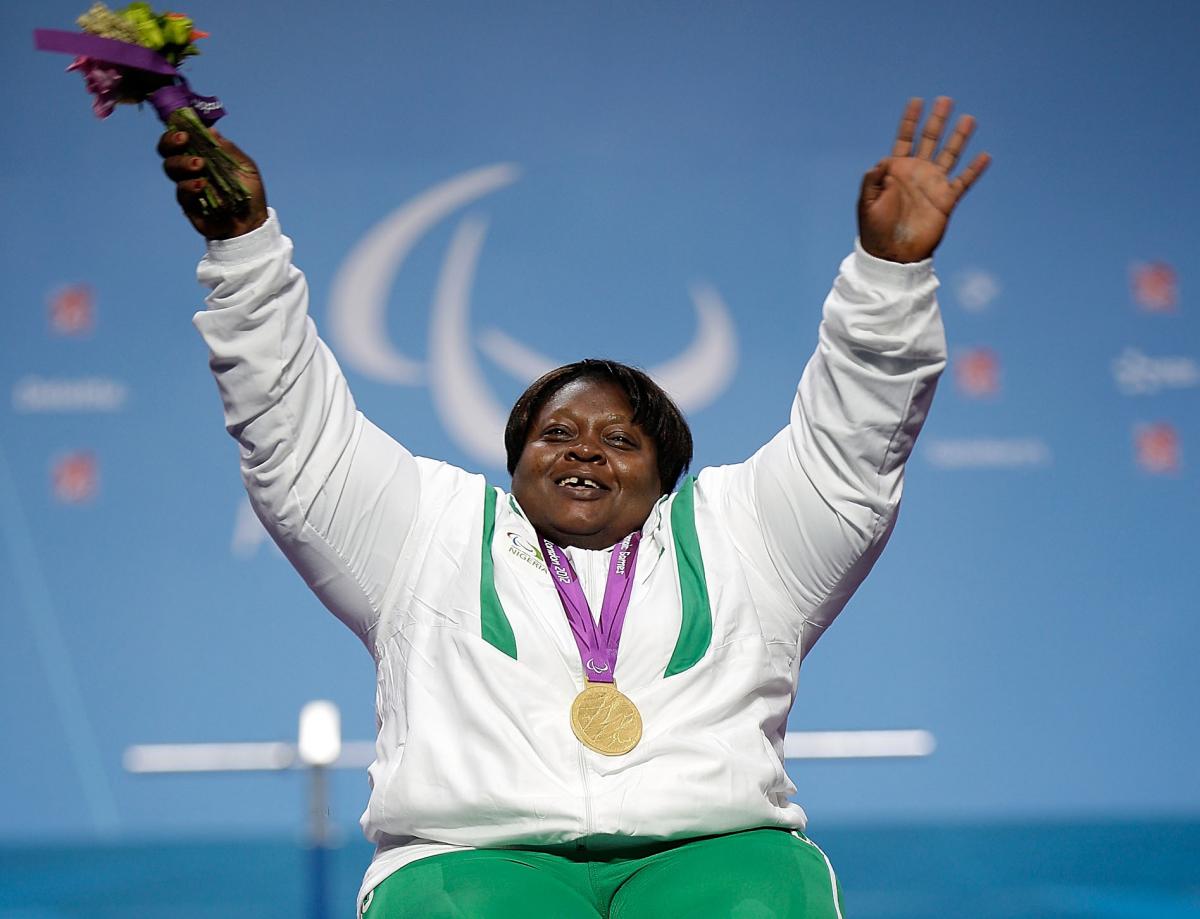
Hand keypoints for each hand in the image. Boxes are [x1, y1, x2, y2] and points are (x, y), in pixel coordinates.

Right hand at [158, 129, 268, 239]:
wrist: (252, 223)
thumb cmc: (249, 193)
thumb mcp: (246, 168)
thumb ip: (229, 150)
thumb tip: (211, 130)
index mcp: (201, 157)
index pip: (179, 141)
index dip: (174, 133)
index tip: (184, 130)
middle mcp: (190, 171)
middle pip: (167, 153)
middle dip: (171, 143)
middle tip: (184, 141)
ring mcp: (187, 188)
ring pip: (171, 170)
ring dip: (182, 163)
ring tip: (200, 165)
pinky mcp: (188, 206)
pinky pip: (182, 193)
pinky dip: (189, 186)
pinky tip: (201, 185)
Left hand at [858, 97, 989, 262]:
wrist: (893, 255)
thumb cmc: (875, 231)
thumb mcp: (867, 204)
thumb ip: (872, 181)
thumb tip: (882, 162)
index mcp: (896, 170)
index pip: (904, 138)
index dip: (910, 120)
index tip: (917, 101)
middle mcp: (917, 173)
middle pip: (930, 140)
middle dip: (937, 120)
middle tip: (946, 99)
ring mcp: (933, 185)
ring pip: (950, 155)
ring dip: (959, 137)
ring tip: (969, 118)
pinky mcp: (946, 200)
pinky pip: (963, 181)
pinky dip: (974, 170)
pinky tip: (984, 156)